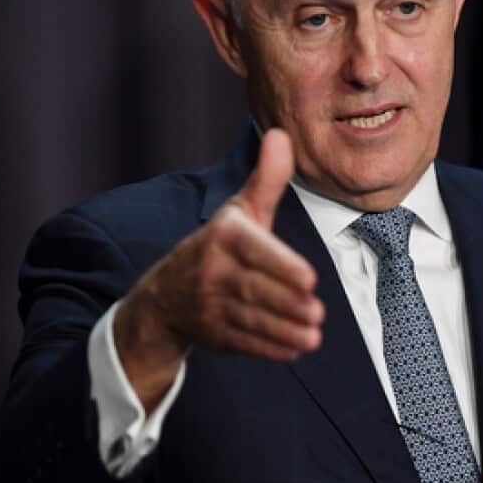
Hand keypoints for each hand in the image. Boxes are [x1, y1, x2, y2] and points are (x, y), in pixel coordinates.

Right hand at [114, 129, 324, 410]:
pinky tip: (296, 348)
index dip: (281, 266)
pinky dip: (270, 347)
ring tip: (313, 334)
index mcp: (223, 236)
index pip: (253, 251)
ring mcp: (209, 304)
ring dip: (283, 328)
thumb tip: (281, 134)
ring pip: (251, 318)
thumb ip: (267, 179)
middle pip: (254, 289)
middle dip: (287, 303)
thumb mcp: (241, 211)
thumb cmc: (219, 245)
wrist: (165, 295)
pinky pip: (243, 341)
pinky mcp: (212, 332)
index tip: (309, 278)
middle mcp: (211, 269)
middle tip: (317, 312)